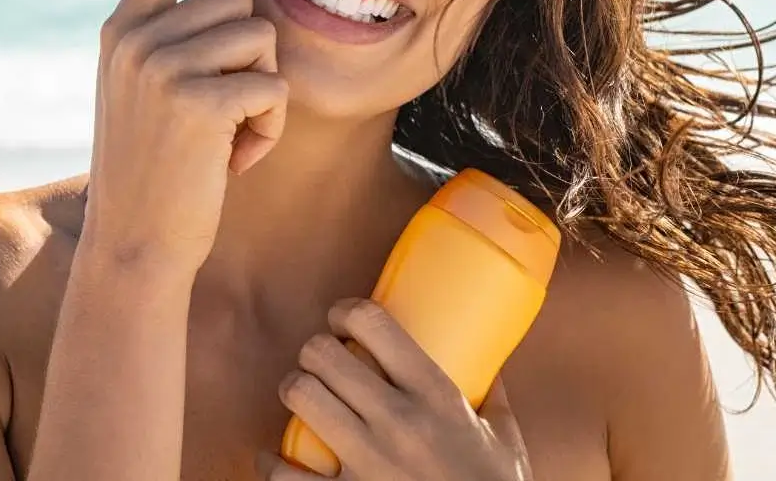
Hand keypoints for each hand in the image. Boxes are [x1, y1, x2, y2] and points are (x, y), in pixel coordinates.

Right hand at [82, 0, 288, 279]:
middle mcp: (135, 35)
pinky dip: (268, 130)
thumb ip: (177, 39)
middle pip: (242, 7)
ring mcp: (160, 64)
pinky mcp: (194, 99)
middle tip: (216, 119)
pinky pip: (273, 88)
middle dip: (250, 65)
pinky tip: (233, 161)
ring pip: (262, 43)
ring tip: (222, 139)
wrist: (136, 244)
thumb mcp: (151, 91)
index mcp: (124, 27)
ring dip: (261, 98)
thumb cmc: (160, 169)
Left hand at [257, 298, 533, 480]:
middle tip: (322, 357)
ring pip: (301, 396)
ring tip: (303, 393)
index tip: (342, 317)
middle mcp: (397, 423)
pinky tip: (274, 457)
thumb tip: (486, 359)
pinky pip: (284, 476)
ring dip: (295, 389)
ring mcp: (367, 466)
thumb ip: (492, 395)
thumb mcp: (504, 439)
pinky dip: (271, 463)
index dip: (346, 310)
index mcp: (436, 395)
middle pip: (323, 354)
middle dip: (315, 349)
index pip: (374, 323)